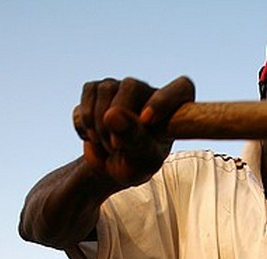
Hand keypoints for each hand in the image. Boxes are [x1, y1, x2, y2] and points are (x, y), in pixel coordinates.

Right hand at [72, 75, 194, 186]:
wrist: (109, 165)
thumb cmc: (136, 164)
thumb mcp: (141, 161)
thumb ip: (134, 140)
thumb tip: (112, 116)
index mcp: (172, 109)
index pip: (182, 88)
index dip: (163, 101)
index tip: (146, 121)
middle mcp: (147, 92)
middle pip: (131, 86)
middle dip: (117, 119)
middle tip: (115, 147)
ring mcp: (121, 87)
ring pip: (105, 89)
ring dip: (99, 124)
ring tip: (107, 146)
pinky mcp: (97, 89)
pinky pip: (86, 95)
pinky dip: (84, 122)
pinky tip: (92, 137)